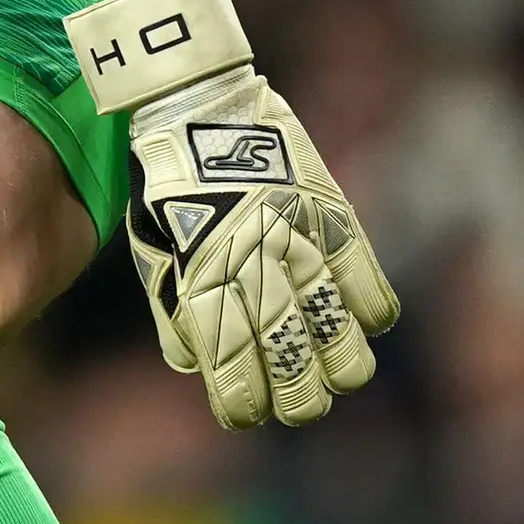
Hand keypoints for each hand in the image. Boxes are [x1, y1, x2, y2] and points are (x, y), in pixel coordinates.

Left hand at [123, 63, 399, 427]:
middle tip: (295, 408)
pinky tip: (360, 327)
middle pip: (291, 361)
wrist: (198, 106)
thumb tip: (193, 365)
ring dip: (339, 368)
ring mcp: (301, 244)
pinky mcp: (335, 220)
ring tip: (334, 380)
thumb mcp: (153, 248)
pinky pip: (369, 286)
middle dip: (296, 398)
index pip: (230, 363)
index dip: (243, 400)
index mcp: (203, 278)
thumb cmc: (168, 186)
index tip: (245, 417)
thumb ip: (174, 308)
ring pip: (338, 335)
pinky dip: (369, 314)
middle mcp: (256, 268)